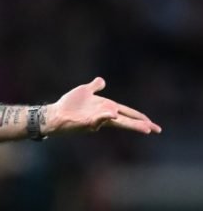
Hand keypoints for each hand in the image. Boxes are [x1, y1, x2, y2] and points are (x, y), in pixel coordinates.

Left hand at [44, 77, 161, 135]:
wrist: (55, 113)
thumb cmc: (70, 104)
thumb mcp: (84, 91)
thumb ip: (95, 86)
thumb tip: (102, 80)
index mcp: (106, 107)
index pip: (127, 112)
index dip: (140, 117)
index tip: (153, 124)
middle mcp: (104, 115)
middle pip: (126, 120)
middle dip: (140, 125)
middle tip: (155, 130)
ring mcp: (97, 120)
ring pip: (116, 121)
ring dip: (130, 123)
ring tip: (145, 128)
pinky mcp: (87, 122)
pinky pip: (98, 120)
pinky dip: (105, 117)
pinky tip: (112, 115)